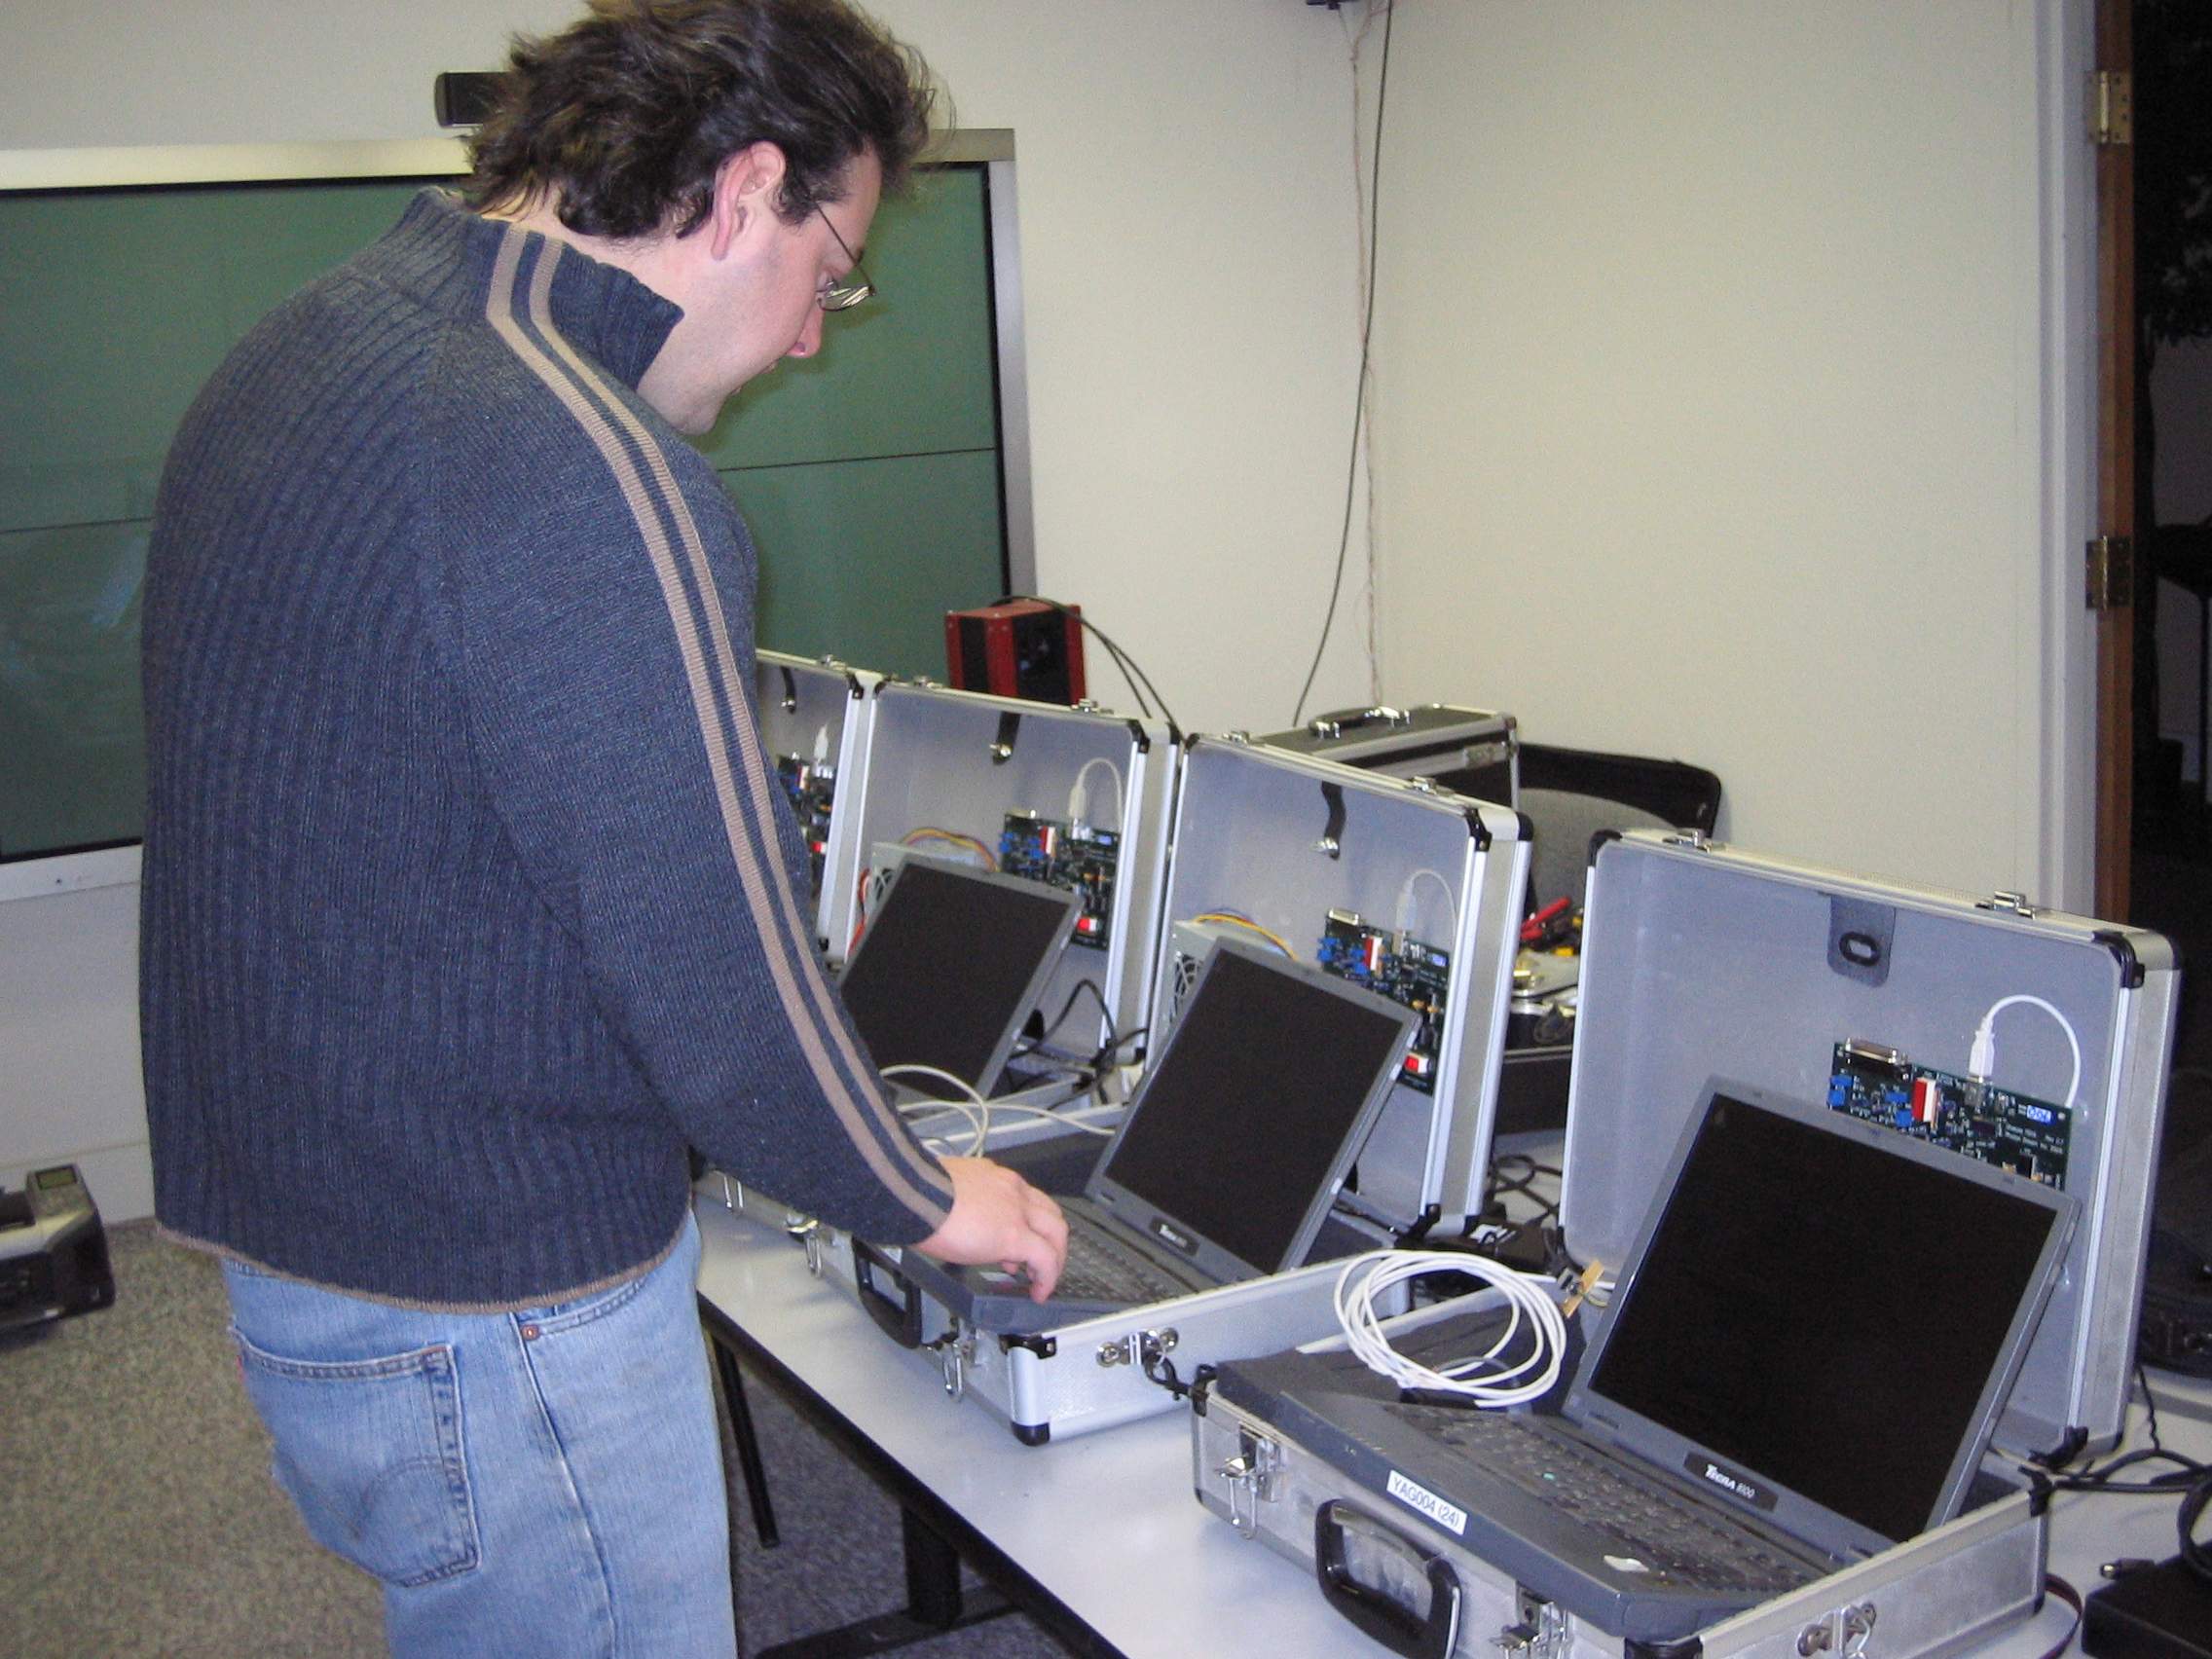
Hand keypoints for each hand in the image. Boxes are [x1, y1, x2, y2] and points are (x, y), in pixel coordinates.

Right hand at [912, 1156, 1068, 1301]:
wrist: (911, 1195)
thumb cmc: (915, 1192)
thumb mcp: (944, 1190)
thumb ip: (962, 1203)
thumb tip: (960, 1221)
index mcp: (993, 1176)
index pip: (1024, 1196)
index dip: (1027, 1220)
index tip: (1019, 1238)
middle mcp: (1010, 1189)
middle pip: (1049, 1212)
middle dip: (1049, 1239)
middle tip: (1038, 1260)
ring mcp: (1016, 1210)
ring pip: (1057, 1232)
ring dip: (1054, 1257)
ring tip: (1043, 1278)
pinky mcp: (1015, 1235)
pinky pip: (1045, 1259)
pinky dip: (1047, 1277)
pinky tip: (1039, 1291)